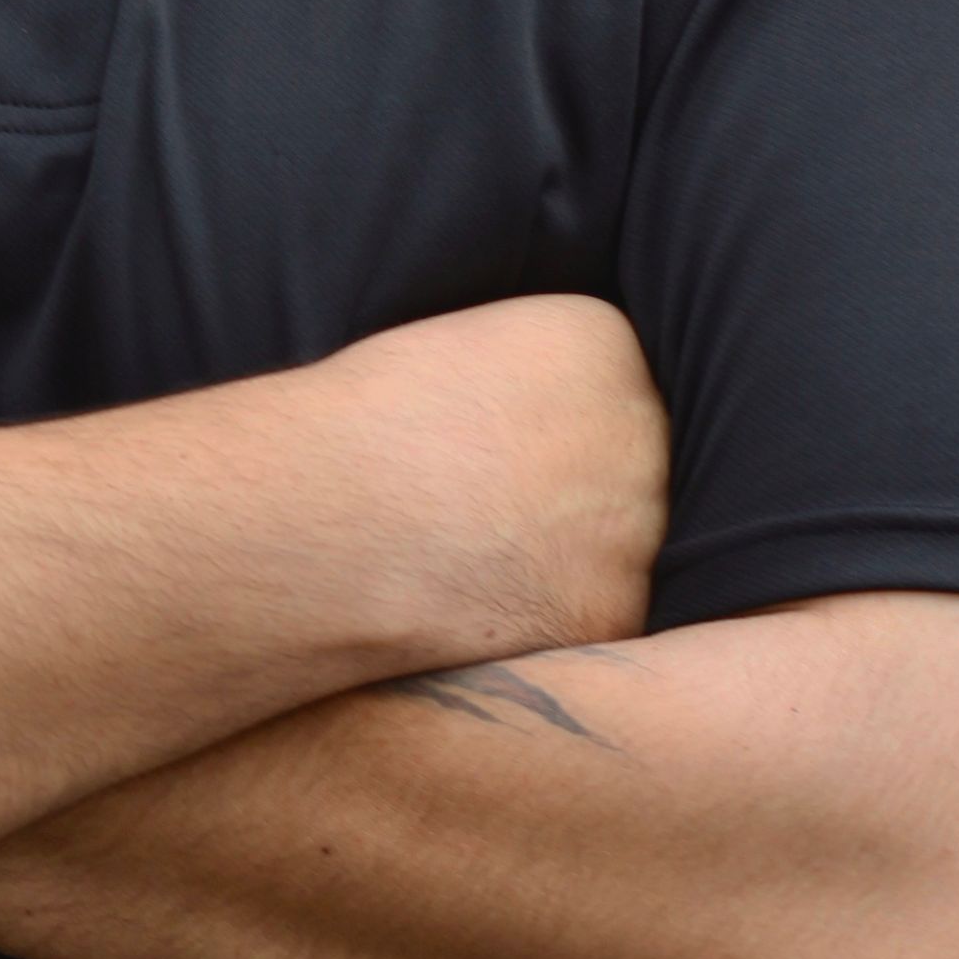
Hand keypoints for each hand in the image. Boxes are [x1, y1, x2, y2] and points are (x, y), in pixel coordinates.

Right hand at [298, 293, 670, 676]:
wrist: (317, 516)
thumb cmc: (359, 423)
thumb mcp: (461, 344)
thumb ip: (533, 376)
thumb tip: (555, 420)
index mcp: (604, 341)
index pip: (615, 381)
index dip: (553, 417)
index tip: (494, 434)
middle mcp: (641, 426)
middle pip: (633, 462)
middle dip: (578, 486)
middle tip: (491, 503)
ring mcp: (635, 526)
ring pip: (620, 546)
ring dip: (570, 558)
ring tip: (476, 555)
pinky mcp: (611, 613)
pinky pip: (596, 616)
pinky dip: (546, 616)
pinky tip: (479, 602)